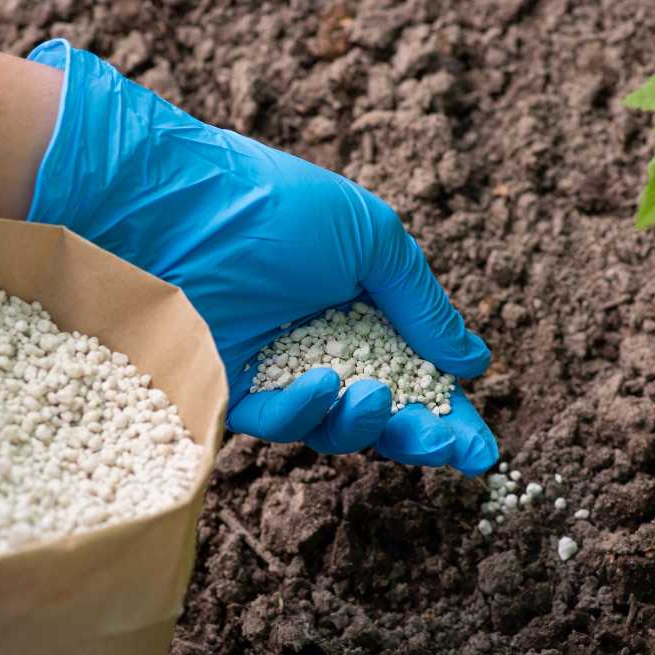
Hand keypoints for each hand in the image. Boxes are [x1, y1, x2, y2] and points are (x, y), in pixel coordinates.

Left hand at [25, 40, 496, 474]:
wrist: (173, 206)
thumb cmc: (274, 207)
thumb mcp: (371, 237)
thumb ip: (421, 302)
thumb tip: (473, 362)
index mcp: (358, 303)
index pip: (414, 368)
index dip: (449, 412)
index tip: (481, 447)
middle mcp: (318, 340)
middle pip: (380, 411)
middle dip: (420, 435)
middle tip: (450, 445)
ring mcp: (273, 368)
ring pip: (333, 428)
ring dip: (366, 424)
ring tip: (374, 398)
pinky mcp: (228, 390)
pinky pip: (277, 422)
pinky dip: (306, 411)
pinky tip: (324, 386)